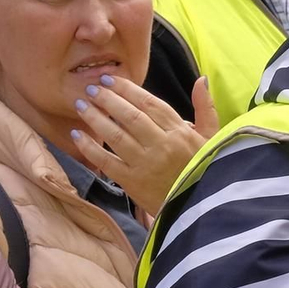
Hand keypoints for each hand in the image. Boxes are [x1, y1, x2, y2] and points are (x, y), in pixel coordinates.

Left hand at [72, 74, 217, 216]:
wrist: (200, 209)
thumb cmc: (205, 170)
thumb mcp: (211, 138)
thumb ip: (205, 108)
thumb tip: (201, 79)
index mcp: (180, 132)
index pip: (149, 103)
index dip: (127, 89)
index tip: (109, 79)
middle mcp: (162, 145)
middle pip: (129, 116)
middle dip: (107, 99)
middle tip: (90, 88)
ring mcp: (145, 164)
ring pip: (115, 135)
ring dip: (95, 118)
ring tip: (80, 105)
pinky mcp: (132, 183)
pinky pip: (106, 161)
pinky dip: (89, 147)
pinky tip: (77, 135)